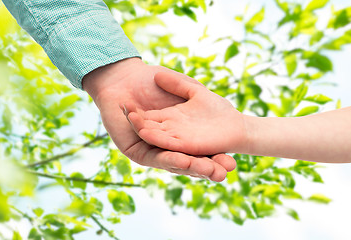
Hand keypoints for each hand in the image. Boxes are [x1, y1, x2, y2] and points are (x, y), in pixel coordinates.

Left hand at [83, 58, 235, 181]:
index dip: (213, 154)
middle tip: (226, 172)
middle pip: (188, 159)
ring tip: (211, 172)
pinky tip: (184, 161)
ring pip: (174, 162)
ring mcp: (149, 148)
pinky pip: (153, 157)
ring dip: (192, 168)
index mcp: (175, 130)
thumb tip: (208, 101)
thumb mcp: (178, 86)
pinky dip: (169, 159)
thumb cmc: (146, 80)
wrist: (119, 78)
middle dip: (206, 167)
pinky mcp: (135, 150)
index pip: (196, 148)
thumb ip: (188, 91)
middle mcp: (164, 141)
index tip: (231, 160)